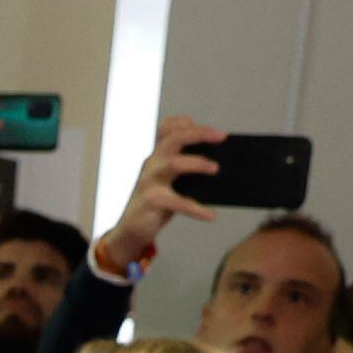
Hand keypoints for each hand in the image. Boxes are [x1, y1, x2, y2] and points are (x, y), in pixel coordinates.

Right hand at [93, 116, 224, 277]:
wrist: (131, 229)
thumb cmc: (156, 203)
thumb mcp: (168, 181)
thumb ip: (185, 169)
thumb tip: (218, 165)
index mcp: (157, 156)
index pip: (168, 129)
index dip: (189, 124)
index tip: (215, 131)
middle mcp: (152, 163)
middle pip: (174, 139)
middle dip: (199, 134)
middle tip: (222, 137)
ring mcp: (149, 181)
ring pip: (174, 164)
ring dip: (198, 163)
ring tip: (216, 169)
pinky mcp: (151, 201)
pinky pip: (178, 202)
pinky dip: (197, 209)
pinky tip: (212, 215)